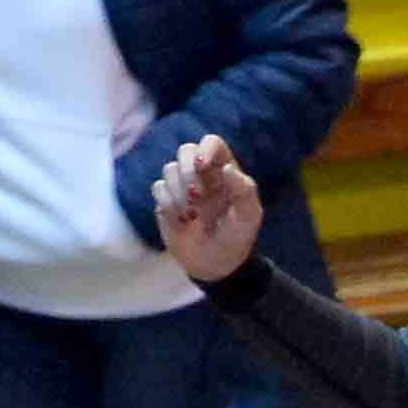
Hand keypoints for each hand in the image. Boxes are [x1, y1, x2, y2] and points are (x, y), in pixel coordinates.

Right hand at [149, 135, 264, 285]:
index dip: (205, 148)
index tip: (202, 165)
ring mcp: (182, 185)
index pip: (212, 143)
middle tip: (196, 194)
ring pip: (169, 169)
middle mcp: (202, 173)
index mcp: (224, 171)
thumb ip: (244, 190)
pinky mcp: (166, 199)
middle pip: (185, 150)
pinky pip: (158, 187)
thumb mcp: (249, 217)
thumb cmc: (237, 237)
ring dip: (180, 192)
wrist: (216, 264)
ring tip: (193, 216)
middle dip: (188, 170)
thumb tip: (227, 168)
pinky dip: (168, 203)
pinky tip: (182, 220)